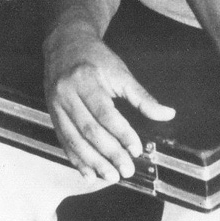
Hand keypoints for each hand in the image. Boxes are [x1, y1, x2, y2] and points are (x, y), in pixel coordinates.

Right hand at [44, 27, 174, 182]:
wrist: (65, 44)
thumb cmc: (95, 58)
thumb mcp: (120, 72)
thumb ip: (142, 97)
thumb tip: (167, 114)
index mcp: (86, 80)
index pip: (105, 112)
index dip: (121, 133)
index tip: (136, 149)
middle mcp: (67, 94)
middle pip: (89, 130)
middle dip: (109, 153)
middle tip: (126, 170)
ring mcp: (56, 105)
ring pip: (74, 139)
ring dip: (93, 161)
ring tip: (111, 176)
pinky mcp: (52, 114)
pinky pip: (63, 141)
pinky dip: (76, 159)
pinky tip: (88, 173)